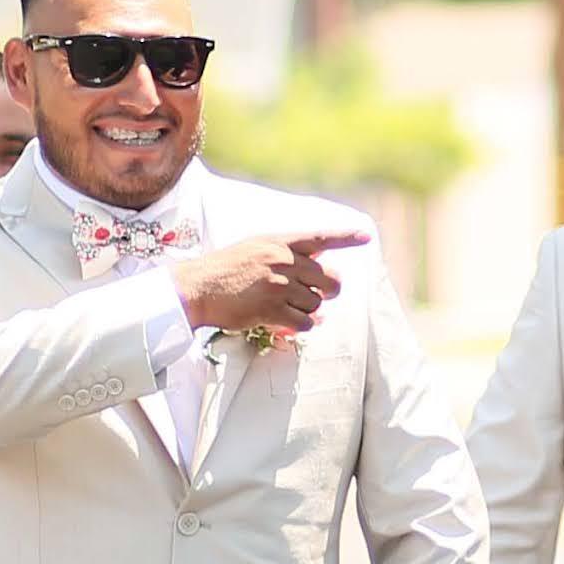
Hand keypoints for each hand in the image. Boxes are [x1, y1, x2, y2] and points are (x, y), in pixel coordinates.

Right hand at [175, 229, 371, 338]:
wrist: (197, 288)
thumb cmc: (225, 269)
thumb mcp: (255, 247)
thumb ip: (285, 251)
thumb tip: (320, 260)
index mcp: (279, 242)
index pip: (320, 238)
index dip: (345, 237)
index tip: (366, 237)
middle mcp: (283, 261)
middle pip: (330, 279)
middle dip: (329, 292)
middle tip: (319, 296)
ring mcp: (279, 285)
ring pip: (318, 304)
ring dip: (307, 310)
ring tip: (286, 308)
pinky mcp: (272, 309)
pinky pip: (305, 322)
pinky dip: (300, 326)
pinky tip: (285, 323)